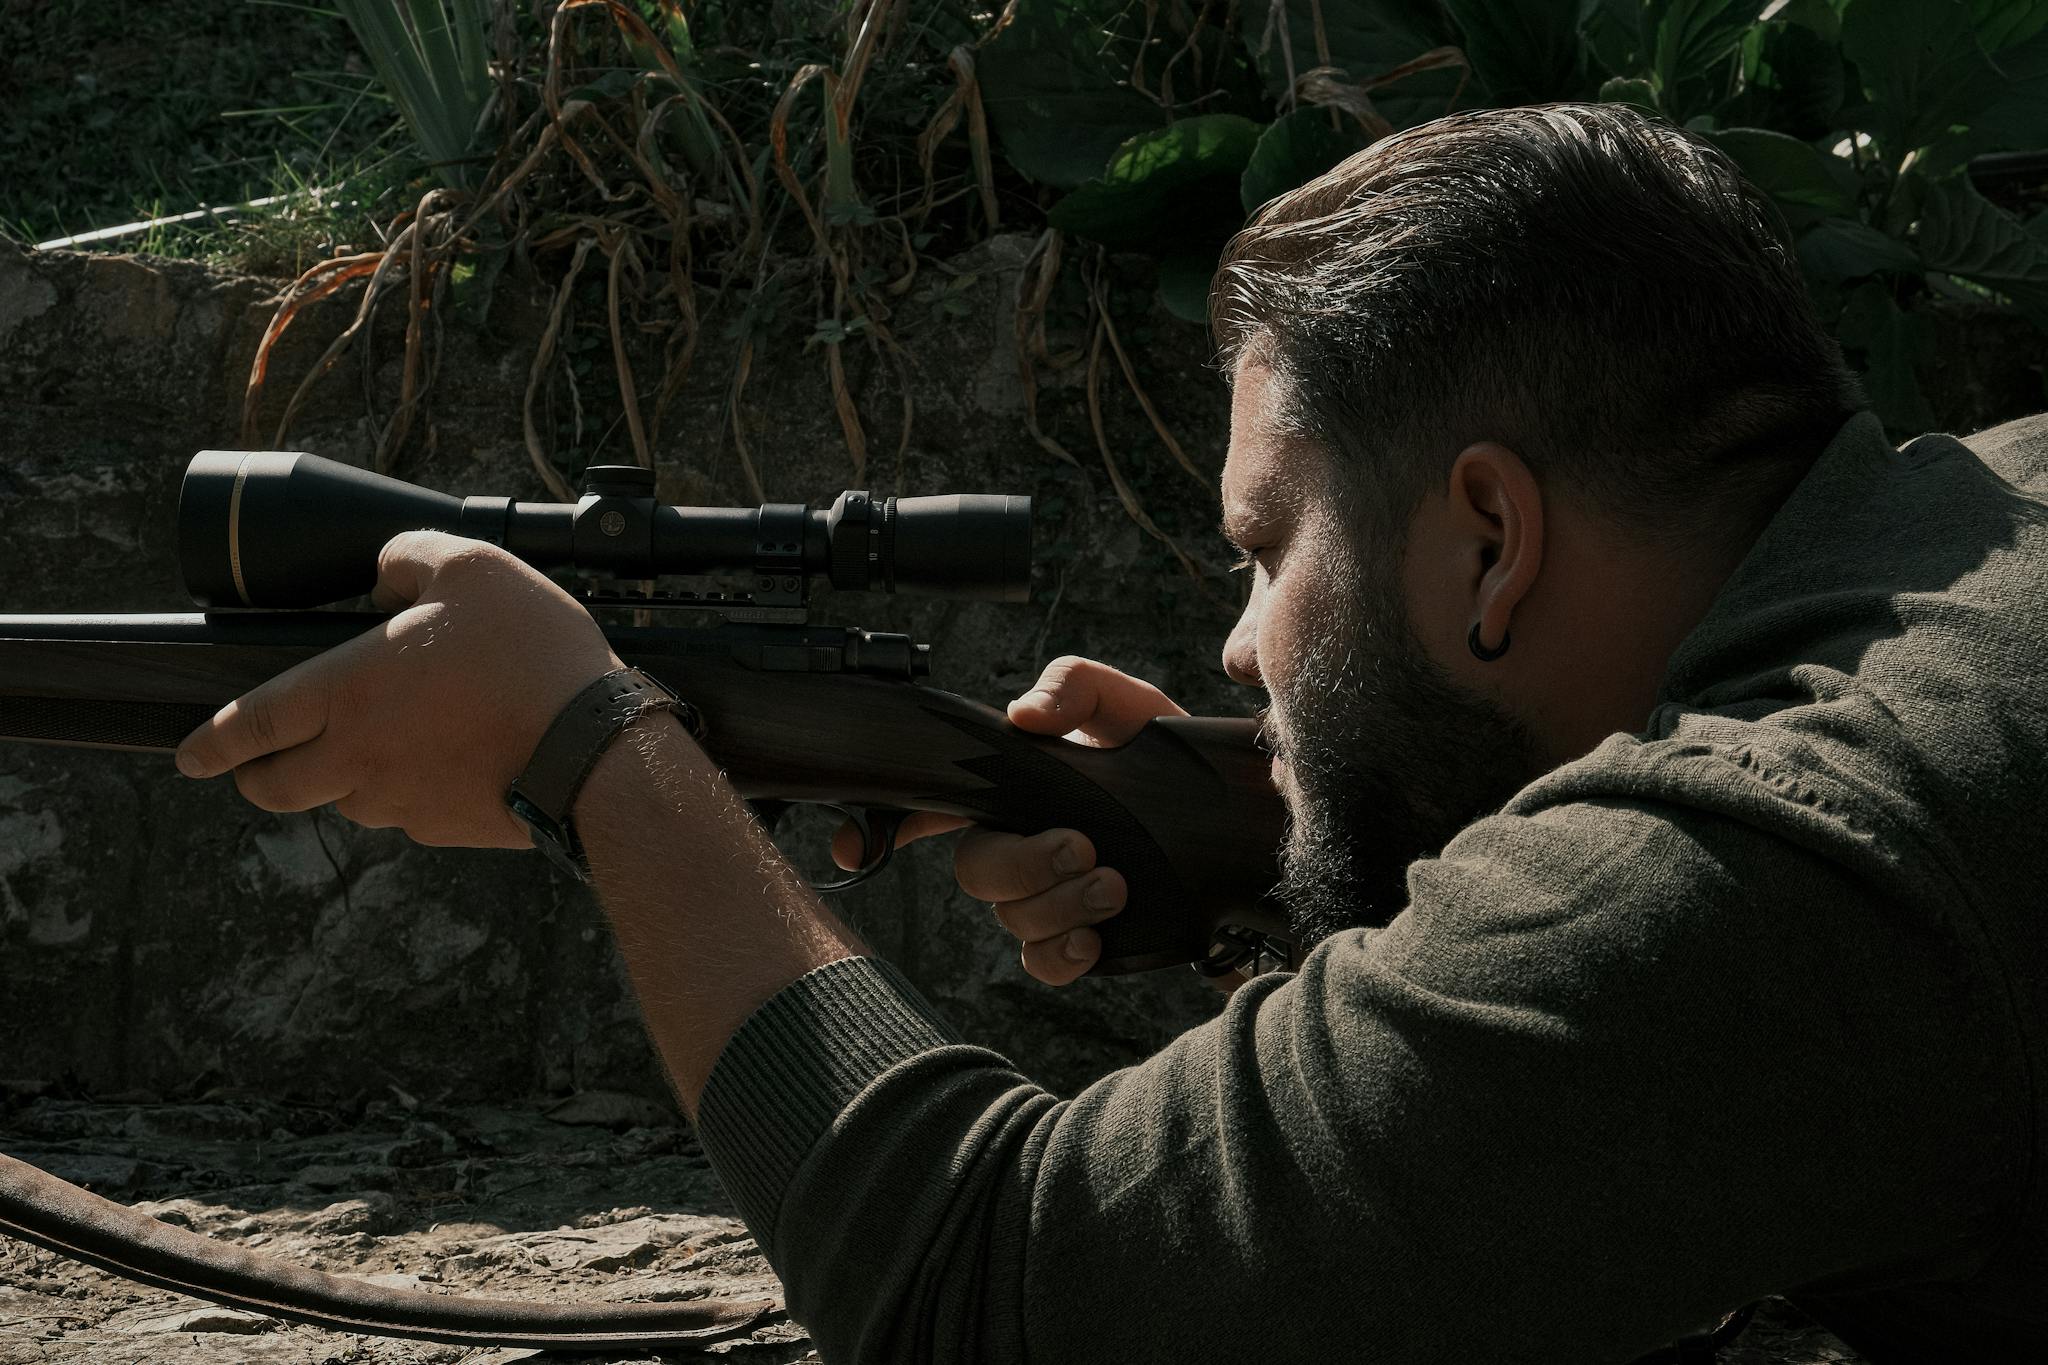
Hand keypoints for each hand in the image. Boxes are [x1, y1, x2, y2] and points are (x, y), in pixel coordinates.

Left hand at [172, 532, 621, 846]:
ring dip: (345, 780)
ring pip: (345, 801)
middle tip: (258, 768)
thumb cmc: (532, 653)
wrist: (595, 749)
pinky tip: (451, 760)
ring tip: (389, 744)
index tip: (190, 755)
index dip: (212, 741)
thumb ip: (407, 557)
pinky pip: (407, 813)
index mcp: (348, 692)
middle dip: (256, 778)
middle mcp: (359, 756)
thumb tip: (382, 579)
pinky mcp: (443, 829)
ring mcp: (400, 801)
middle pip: (276, 788)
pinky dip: (410, 791)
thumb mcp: (471, 565)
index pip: (250, 723)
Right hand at [830, 656, 1186, 984]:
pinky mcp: (1085, 941)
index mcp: (1021, 786)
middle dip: (1022, 862)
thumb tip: (1023, 715)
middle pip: (973, 869)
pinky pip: (1043, 964)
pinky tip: (1097, 936)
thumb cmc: (1174, 760)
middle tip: (1083, 846)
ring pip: (1011, 917)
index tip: (852, 845)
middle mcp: (1024, 843)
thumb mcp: (1130, 705)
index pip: (933, 804)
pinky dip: (1063, 953)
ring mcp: (1050, 897)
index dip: (880, 825)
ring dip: (1058, 903)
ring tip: (1115, 881)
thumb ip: (1074, 687)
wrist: (1245, 827)